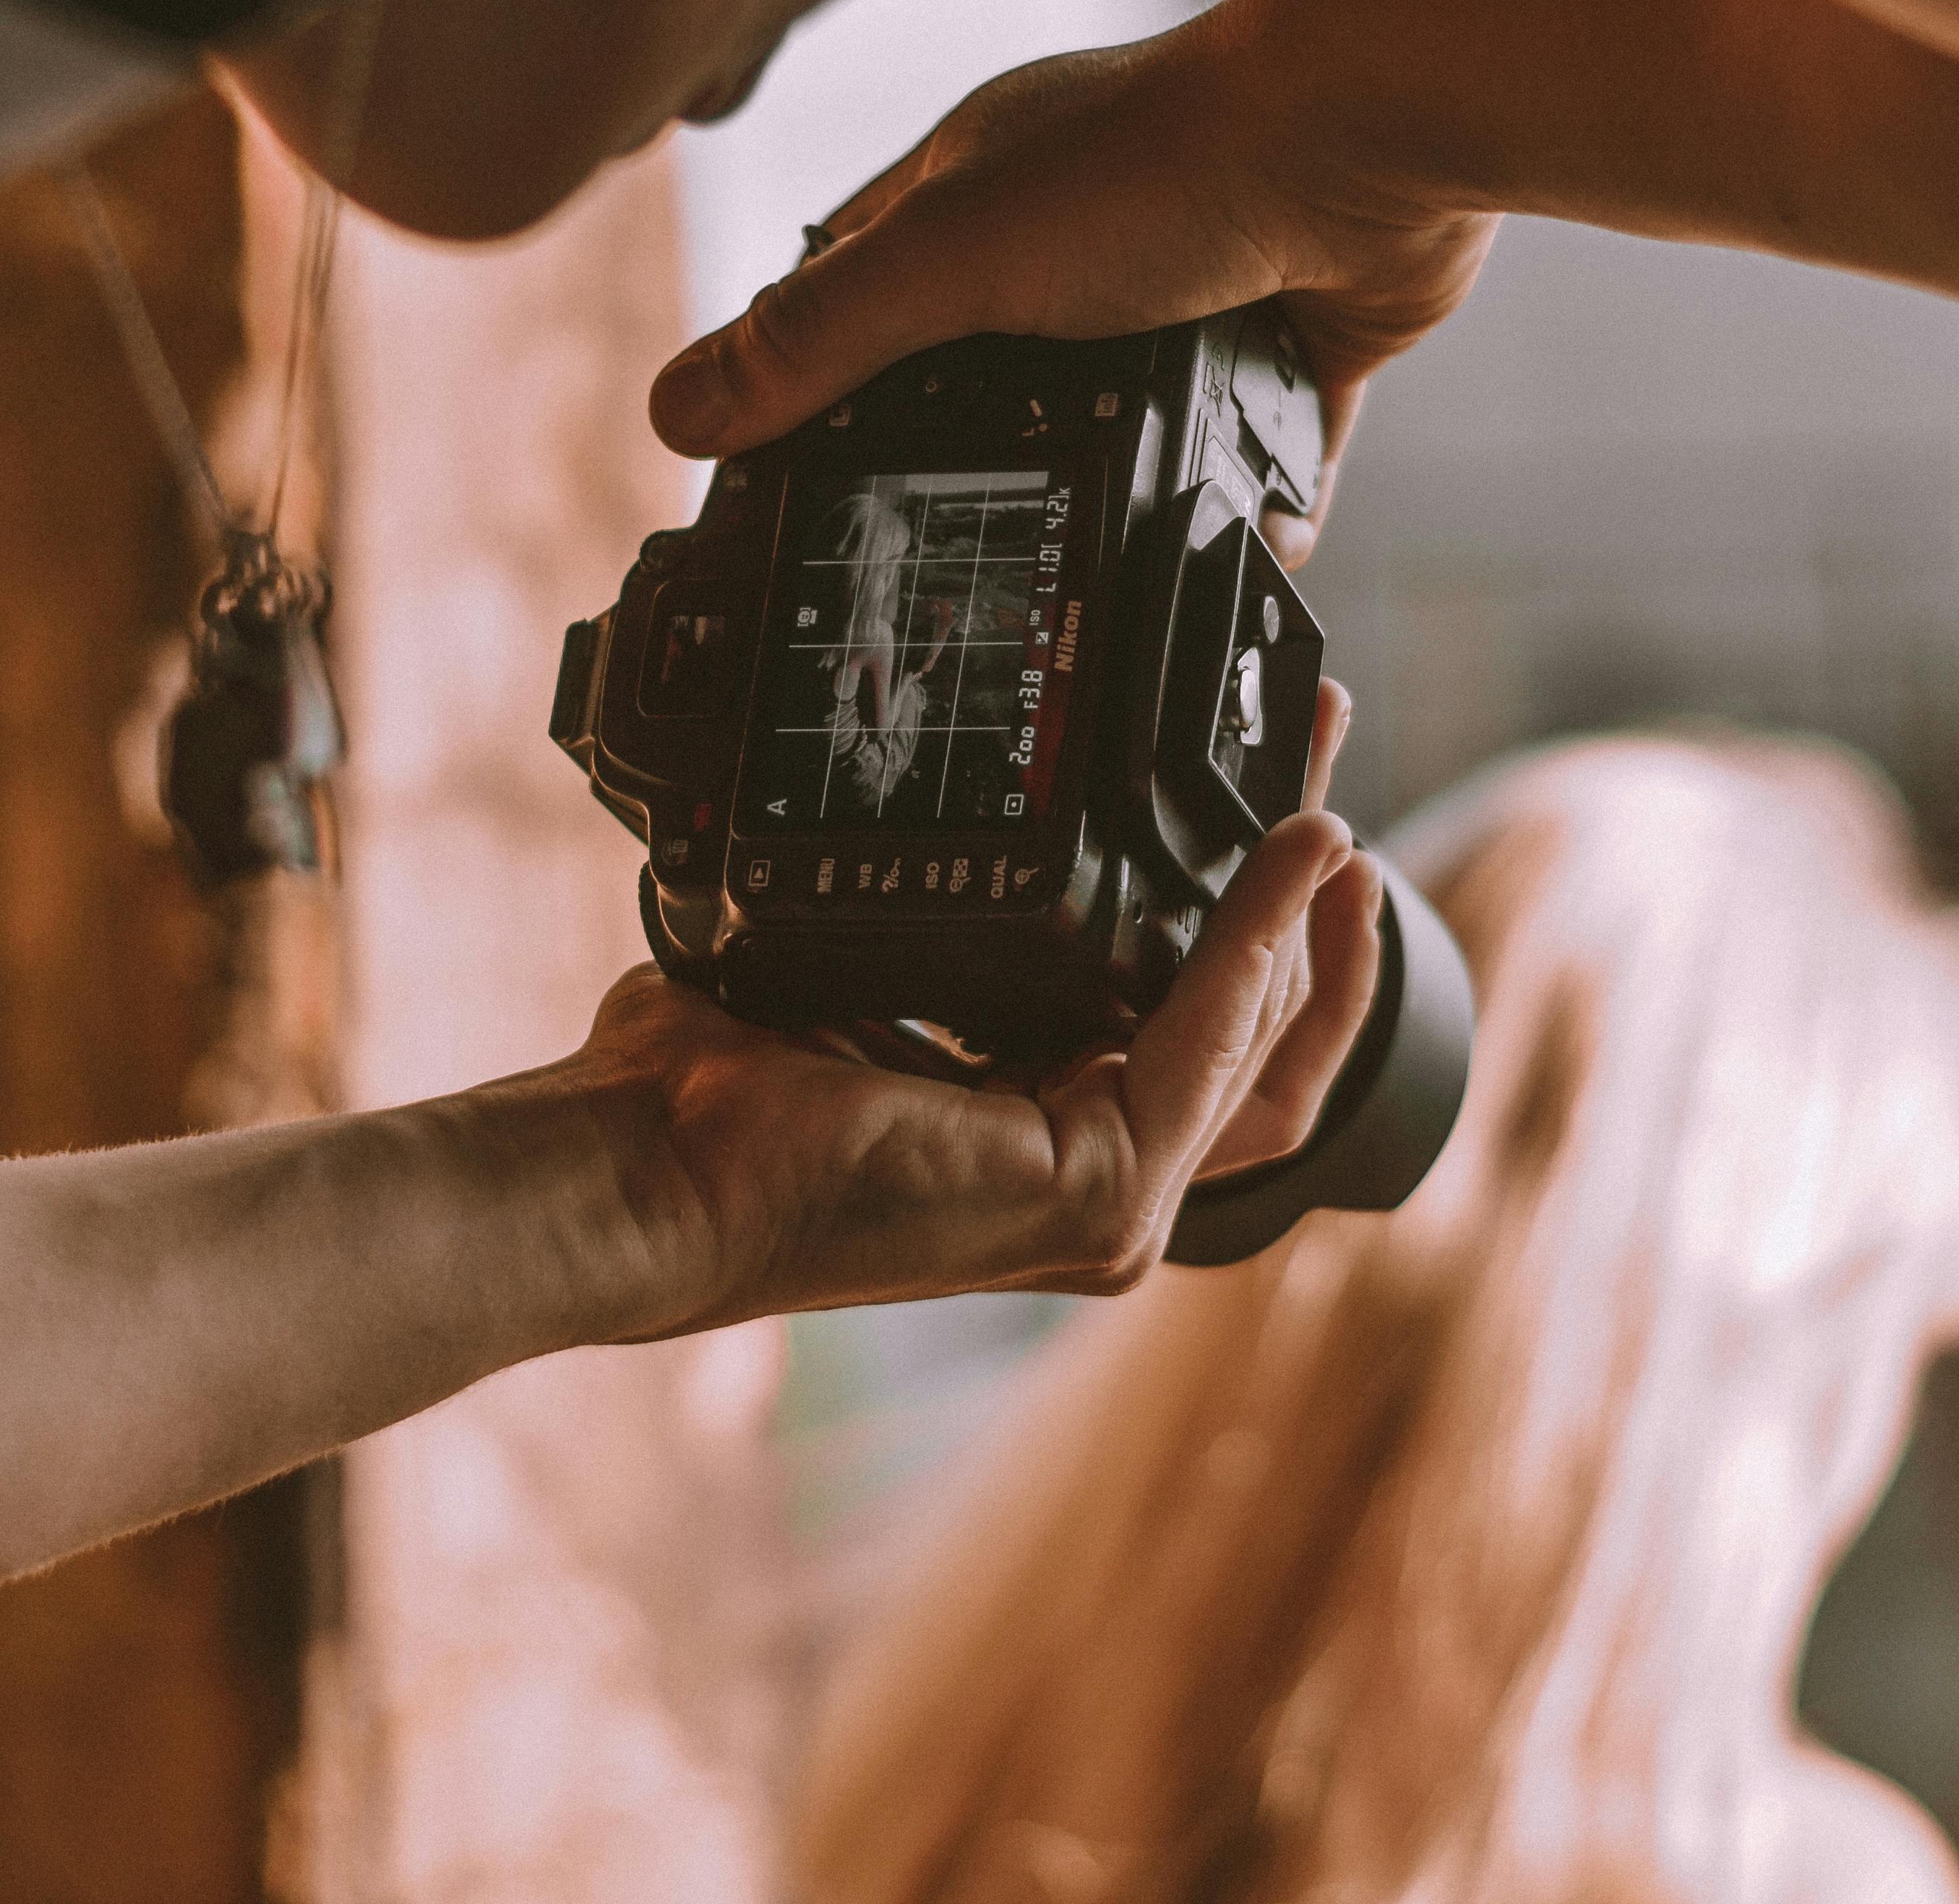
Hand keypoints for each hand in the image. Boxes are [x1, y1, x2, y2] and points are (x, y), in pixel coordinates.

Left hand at [505, 686, 1380, 1339]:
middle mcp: (1092, 1187)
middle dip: (1310, 897)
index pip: (1197, 1033)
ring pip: (1264, 1044)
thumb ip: (945, 919)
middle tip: (1322, 750)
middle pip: (1259, 1034)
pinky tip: (1286, 850)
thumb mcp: (855, 966)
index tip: (1281, 795)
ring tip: (1323, 784)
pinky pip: (1215, 1041)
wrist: (635, 1165)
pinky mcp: (1099, 1198)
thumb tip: (959, 807)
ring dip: (1307, 910)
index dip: (1256, 920)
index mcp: (1038, 1136)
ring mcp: (1108, 1209)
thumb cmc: (698, 1087)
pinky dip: (1259, 937)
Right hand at [644, 6, 1498, 564]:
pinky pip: (1261, 443)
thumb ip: (818, 337)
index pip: (854, 286)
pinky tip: (1236, 549)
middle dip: (977, 454)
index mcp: (972, 186)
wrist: (1370, 134)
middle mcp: (1076, 225)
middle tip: (949, 562)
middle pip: (989, 366)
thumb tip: (677, 406)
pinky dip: (1251, 497)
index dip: (811, 377)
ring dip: (1119, 484)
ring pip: (1129, 413)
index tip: (787, 482)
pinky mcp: (1294, 326)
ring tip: (1091, 578)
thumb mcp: (947, 258)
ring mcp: (1190, 277)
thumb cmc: (1164, 158)